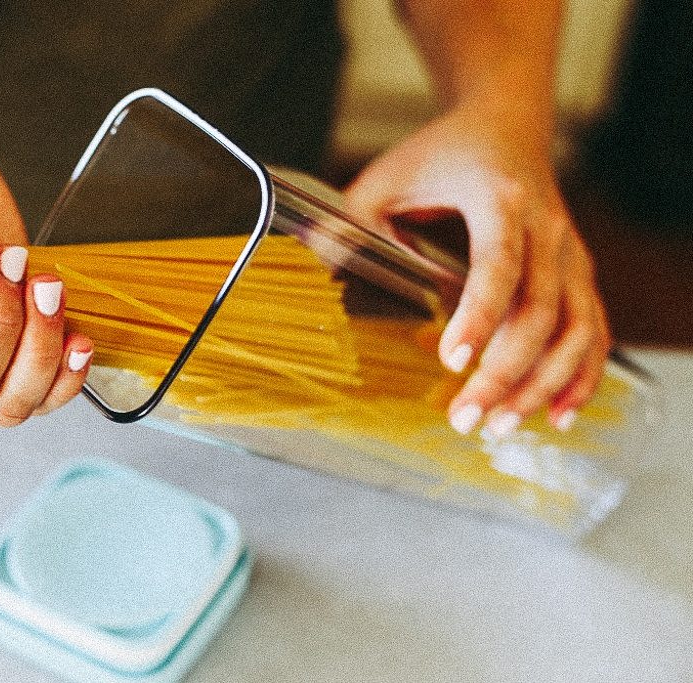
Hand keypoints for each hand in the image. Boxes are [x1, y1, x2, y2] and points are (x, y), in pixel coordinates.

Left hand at [344, 104, 609, 435]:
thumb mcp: (384, 178)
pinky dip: (583, 375)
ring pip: (577, 329)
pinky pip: (595, 330)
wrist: (507, 123)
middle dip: (505, 374)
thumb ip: (351, 222)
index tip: (452, 360)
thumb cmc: (441, 153)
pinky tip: (556, 414)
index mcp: (499, 199)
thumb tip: (320, 266)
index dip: (480, 315)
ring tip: (501, 427)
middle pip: (541, 311)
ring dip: (544, 385)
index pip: (497, 265)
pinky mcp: (579, 273)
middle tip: (465, 419)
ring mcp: (570, 253)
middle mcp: (546, 228)